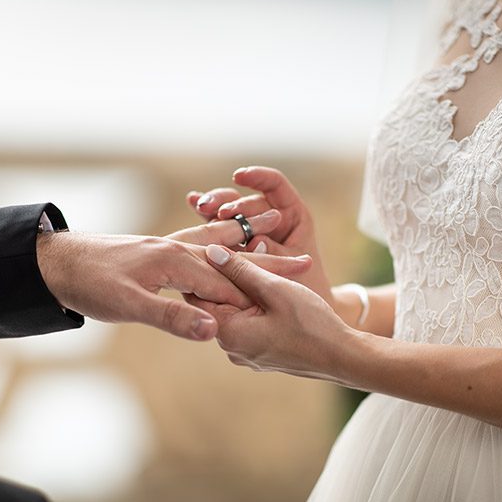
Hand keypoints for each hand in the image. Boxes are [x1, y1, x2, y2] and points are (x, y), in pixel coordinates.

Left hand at [36, 232, 310, 340]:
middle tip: (307, 259)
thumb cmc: (90, 284)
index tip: (298, 296)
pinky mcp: (159, 253)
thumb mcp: (128, 306)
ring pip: (219, 246)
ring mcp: (169, 248)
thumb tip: (211, 329)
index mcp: (176, 261)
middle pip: (234, 256)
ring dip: (250, 244)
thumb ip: (171, 316)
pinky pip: (200, 247)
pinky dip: (223, 247)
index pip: (228, 283)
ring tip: (278, 235)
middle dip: (269, 259)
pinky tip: (229, 250)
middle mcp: (177, 249)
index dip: (263, 293)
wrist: (57, 263)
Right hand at [186, 167, 334, 305]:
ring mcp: (251, 233)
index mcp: (293, 216)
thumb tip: (253, 242)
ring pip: (230, 212)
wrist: (306, 325)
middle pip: (247, 199)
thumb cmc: (309, 296)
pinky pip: (220, 230)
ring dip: (214, 208)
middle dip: (229, 200)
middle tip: (216, 209)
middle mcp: (271, 219)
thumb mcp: (295, 276)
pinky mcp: (236, 248)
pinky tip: (192, 203)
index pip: (275, 185)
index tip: (240, 176)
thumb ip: (274, 257)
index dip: (258, 177)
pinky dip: (207, 218)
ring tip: (200, 207)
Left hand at [190, 245, 355, 381]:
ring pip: (234, 313)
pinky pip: (248, 325)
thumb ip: (241, 270)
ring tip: (258, 270)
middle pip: (216, 304)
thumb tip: (211, 251)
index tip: (214, 248)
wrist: (343, 358)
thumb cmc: (312, 324)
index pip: (198, 295)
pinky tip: (270, 292)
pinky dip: (255, 307)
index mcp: (228, 333)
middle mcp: (231, 348)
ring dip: (243, 292)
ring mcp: (246, 354)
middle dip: (226, 279)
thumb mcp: (275, 289)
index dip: (205, 269)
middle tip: (237, 253)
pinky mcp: (260, 354)